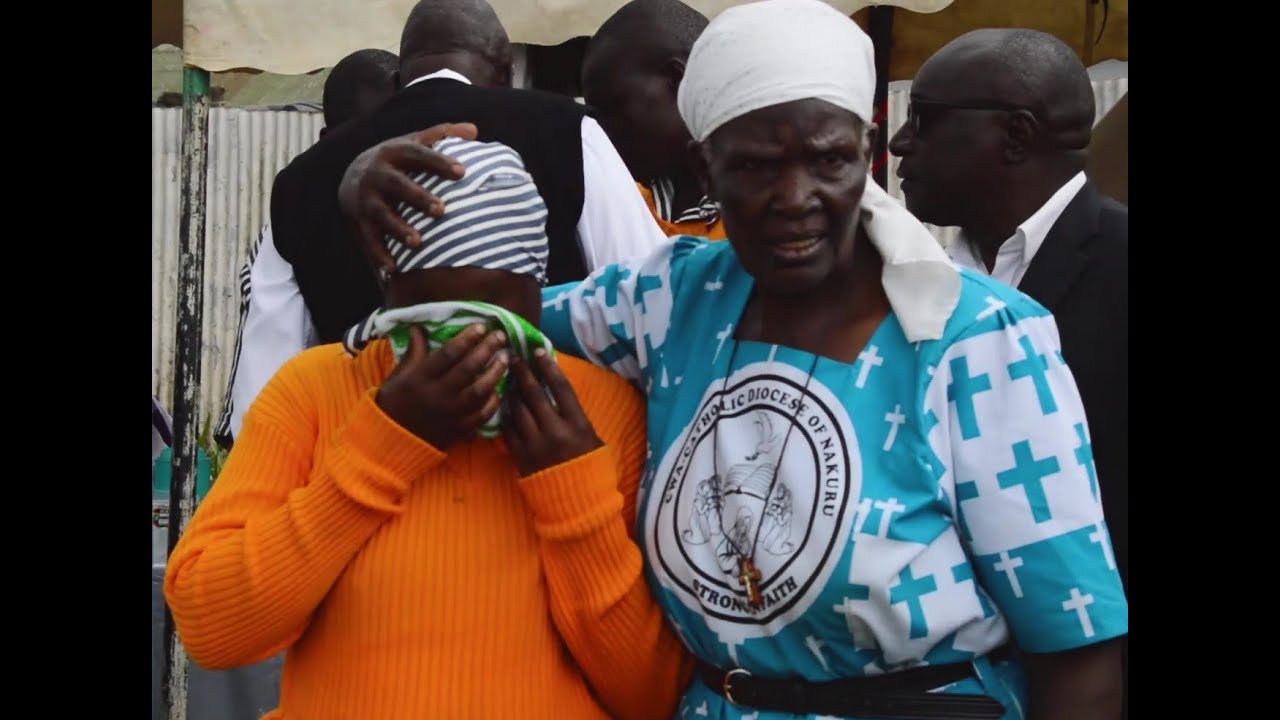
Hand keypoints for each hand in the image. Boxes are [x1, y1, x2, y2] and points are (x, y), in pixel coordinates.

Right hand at [338, 122, 479, 275]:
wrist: (351, 174)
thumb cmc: (396, 161)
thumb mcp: (413, 143)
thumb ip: (442, 135)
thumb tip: (473, 130)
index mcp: (394, 151)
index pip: (417, 154)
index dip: (438, 161)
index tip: (462, 171)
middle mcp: (376, 173)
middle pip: (396, 184)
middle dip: (417, 196)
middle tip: (441, 210)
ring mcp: (365, 198)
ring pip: (380, 213)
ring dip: (397, 228)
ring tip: (417, 242)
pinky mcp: (358, 221)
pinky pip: (368, 239)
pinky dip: (379, 254)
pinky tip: (394, 269)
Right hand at [375, 323, 508, 449]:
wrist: (393, 440)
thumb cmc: (394, 403)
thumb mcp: (398, 375)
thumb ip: (414, 353)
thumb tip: (418, 327)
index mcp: (420, 379)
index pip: (447, 355)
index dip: (466, 339)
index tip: (481, 327)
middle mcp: (437, 395)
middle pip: (467, 370)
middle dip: (486, 350)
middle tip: (499, 336)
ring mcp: (450, 414)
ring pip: (479, 392)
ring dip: (495, 373)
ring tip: (505, 358)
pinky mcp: (458, 430)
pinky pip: (481, 415)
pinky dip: (492, 402)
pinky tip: (498, 389)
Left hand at [503, 349, 604, 476]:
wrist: (577, 504)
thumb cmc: (590, 469)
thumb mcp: (593, 439)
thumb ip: (575, 417)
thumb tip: (559, 392)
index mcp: (578, 425)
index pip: (561, 388)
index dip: (548, 367)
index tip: (538, 351)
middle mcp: (555, 432)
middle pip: (534, 394)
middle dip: (522, 372)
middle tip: (513, 358)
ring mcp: (535, 445)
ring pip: (517, 410)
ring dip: (511, 392)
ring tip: (507, 380)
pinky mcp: (521, 457)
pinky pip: (508, 430)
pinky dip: (505, 416)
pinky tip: (504, 406)